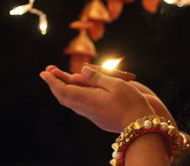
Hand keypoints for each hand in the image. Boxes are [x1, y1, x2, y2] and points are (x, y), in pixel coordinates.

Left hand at [40, 65, 155, 131]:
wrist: (140, 125)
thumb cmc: (131, 102)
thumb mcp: (116, 84)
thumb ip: (97, 77)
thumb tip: (82, 70)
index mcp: (89, 99)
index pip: (64, 89)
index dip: (53, 80)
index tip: (44, 72)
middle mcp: (87, 109)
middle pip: (64, 97)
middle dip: (55, 84)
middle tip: (48, 73)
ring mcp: (92, 115)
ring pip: (71, 103)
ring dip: (63, 90)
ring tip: (60, 80)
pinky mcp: (98, 119)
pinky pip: (80, 107)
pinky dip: (74, 96)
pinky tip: (77, 93)